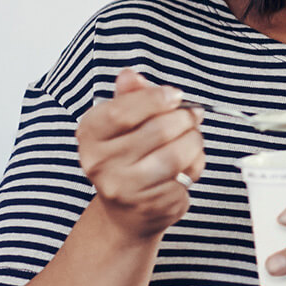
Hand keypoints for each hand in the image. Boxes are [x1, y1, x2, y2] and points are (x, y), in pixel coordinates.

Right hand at [74, 68, 206, 245]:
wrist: (126, 210)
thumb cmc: (128, 156)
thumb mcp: (123, 123)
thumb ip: (129, 96)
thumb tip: (130, 75)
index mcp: (90, 134)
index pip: (122, 111)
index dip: (154, 98)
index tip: (175, 95)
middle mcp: (100, 163)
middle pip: (157, 130)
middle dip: (184, 118)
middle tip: (192, 115)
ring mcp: (124, 188)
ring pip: (176, 155)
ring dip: (194, 141)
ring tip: (193, 138)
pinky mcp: (150, 205)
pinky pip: (185, 177)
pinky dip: (195, 166)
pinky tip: (188, 166)